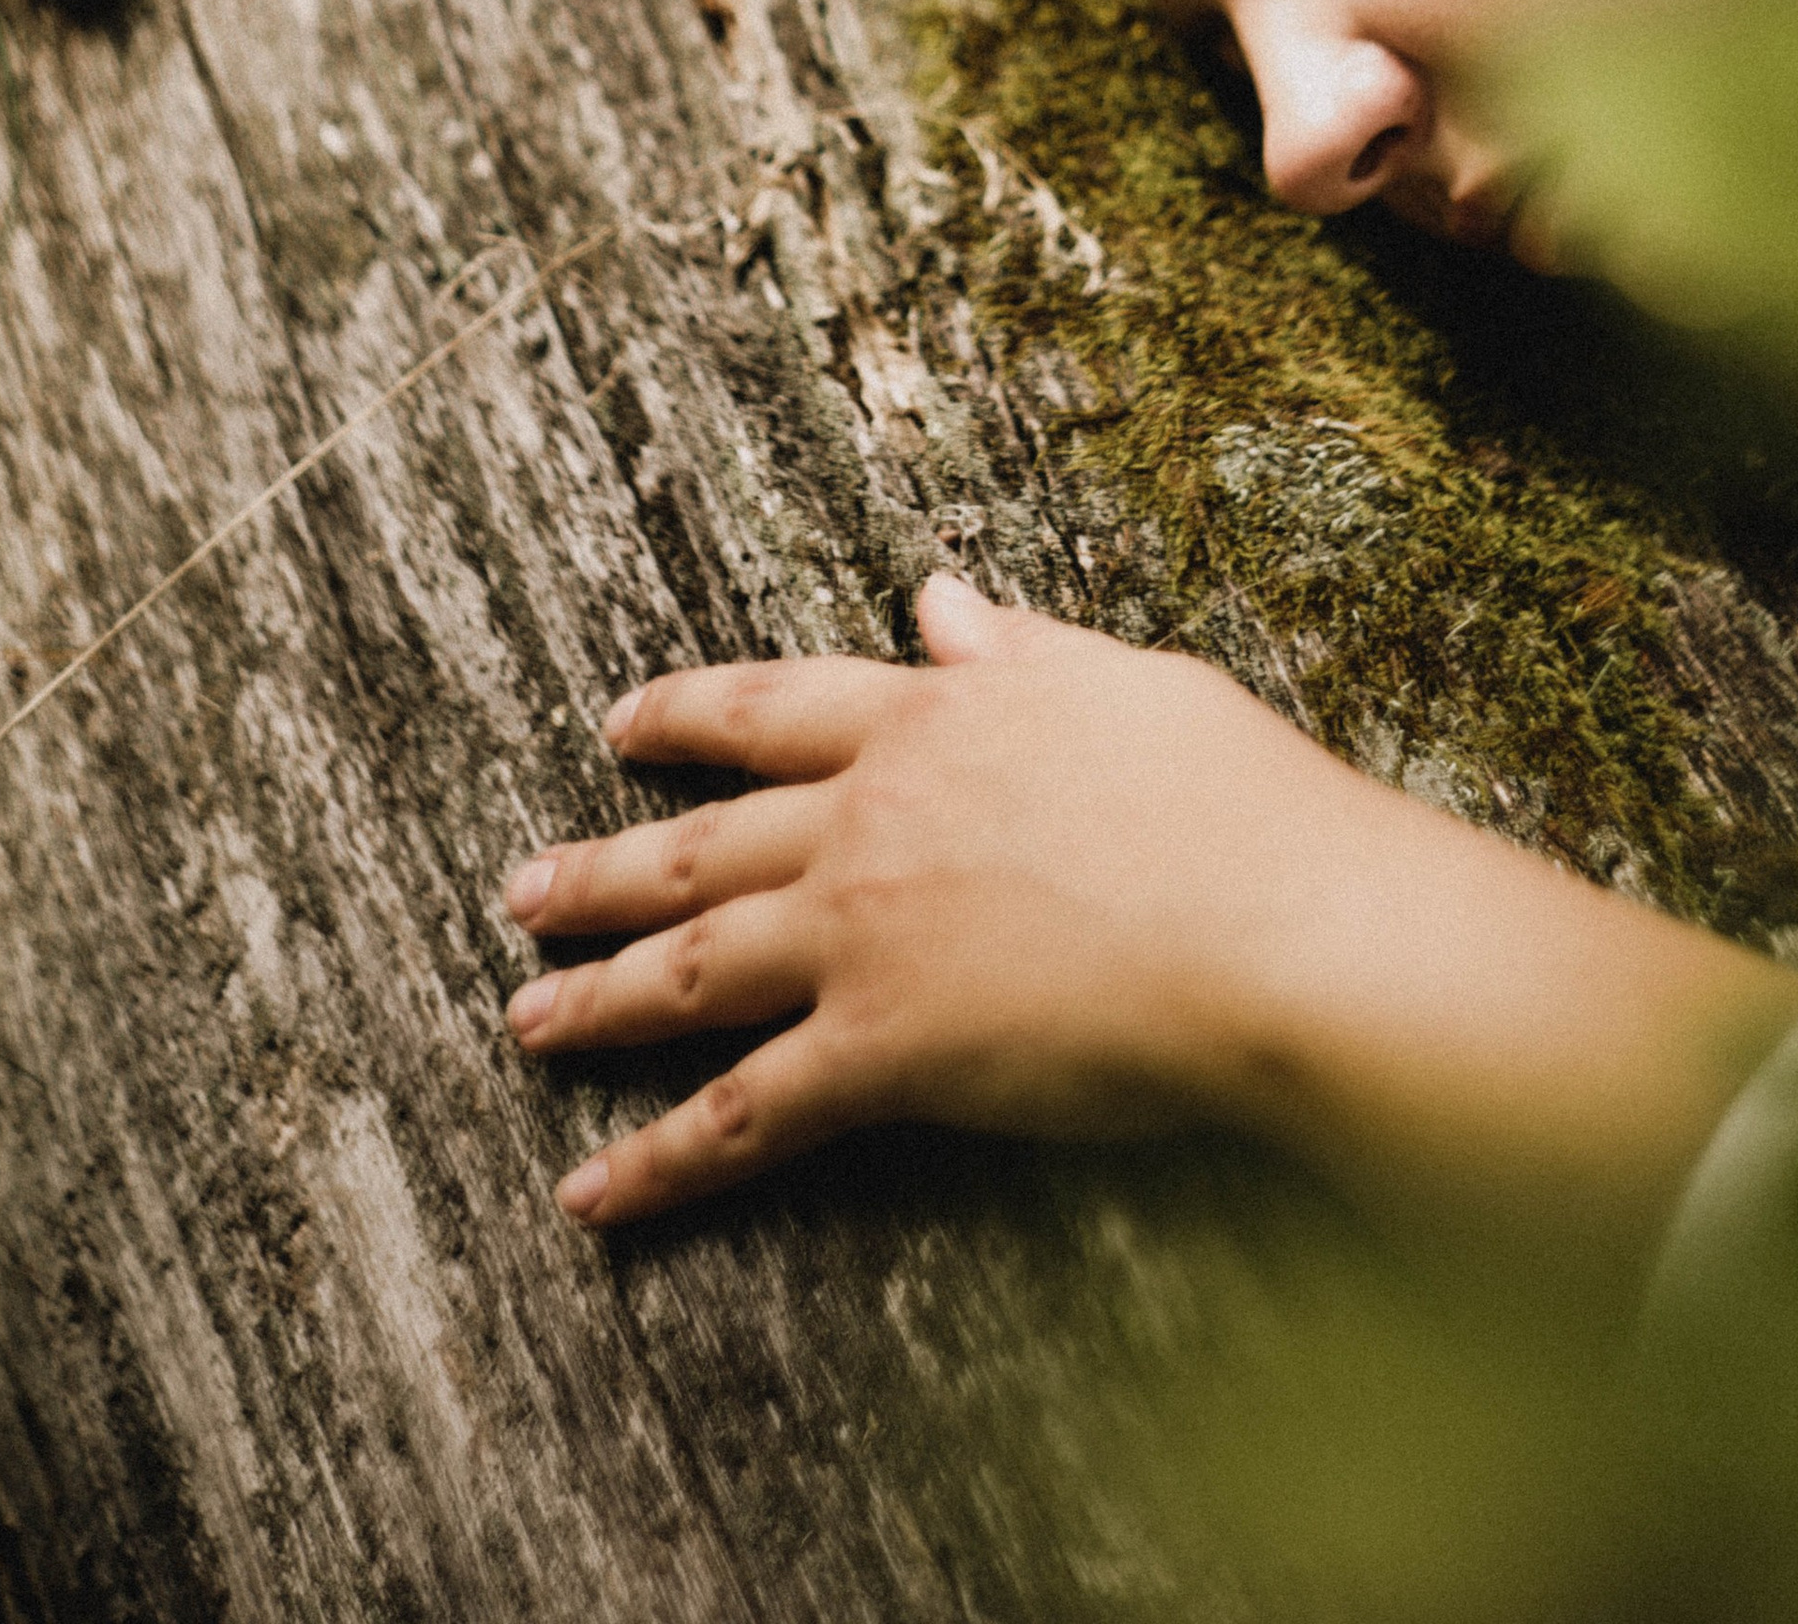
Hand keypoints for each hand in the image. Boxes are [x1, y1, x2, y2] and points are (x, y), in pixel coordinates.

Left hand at [500, 576, 1797, 1231]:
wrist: (1278, 922)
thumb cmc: (1237, 802)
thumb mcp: (1126, 687)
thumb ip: (1017, 652)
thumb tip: (940, 600)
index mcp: (934, 720)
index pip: (776, 708)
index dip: (690, 714)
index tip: (623, 720)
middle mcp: (873, 818)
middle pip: (703, 843)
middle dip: (603, 866)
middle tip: (519, 891)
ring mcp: (865, 934)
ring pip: (694, 966)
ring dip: (598, 997)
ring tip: (523, 1017)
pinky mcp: (883, 1052)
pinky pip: (745, 1118)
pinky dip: (659, 1166)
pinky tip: (592, 1197)